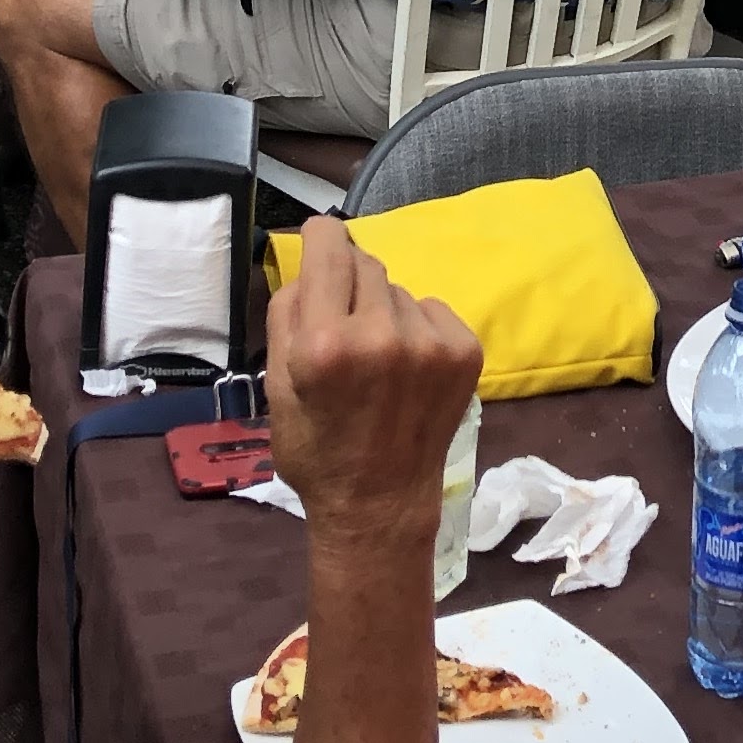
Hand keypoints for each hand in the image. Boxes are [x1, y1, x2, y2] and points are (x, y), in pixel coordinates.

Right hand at [267, 214, 482, 547]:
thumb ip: (287, 313)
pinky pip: (432, 310)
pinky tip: (408, 370)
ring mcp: (430, 343)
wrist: (379, 504)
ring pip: (398, 292)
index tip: (320, 241)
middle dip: (349, 287)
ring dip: (385, 313)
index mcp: (325, 343)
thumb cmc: (317, 450)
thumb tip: (307, 261)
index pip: (329, 249)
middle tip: (344, 330)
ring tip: (378, 363)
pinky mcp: (466, 351)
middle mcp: (382, 334)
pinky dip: (419, 328)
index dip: (321, 238)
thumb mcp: (275, 386)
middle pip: (365, 265)